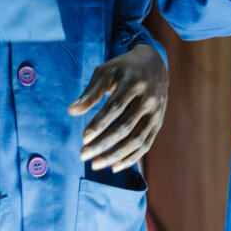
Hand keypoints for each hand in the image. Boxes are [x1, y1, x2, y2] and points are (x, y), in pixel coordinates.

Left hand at [67, 44, 167, 172]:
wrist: (154, 63)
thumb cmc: (124, 68)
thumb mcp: (106, 72)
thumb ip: (91, 92)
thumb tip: (72, 111)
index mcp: (134, 82)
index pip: (116, 107)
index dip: (99, 124)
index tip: (84, 138)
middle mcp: (148, 98)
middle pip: (125, 127)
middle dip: (103, 144)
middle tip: (83, 155)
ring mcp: (156, 112)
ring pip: (136, 140)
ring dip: (115, 155)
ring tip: (95, 164)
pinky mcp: (158, 123)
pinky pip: (146, 145)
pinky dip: (130, 158)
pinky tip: (114, 166)